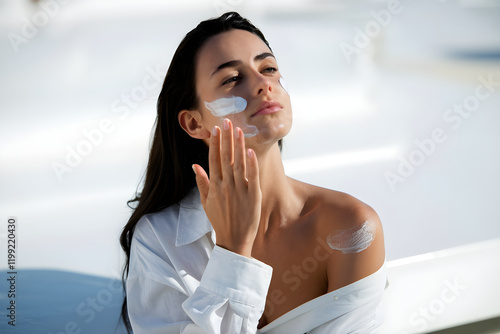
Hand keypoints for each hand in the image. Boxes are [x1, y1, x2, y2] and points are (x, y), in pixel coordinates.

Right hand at [192, 118, 261, 256]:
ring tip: (238, 130)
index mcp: (214, 185)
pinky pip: (252, 176)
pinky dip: (251, 163)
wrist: (234, 239)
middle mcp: (226, 185)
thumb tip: (195, 165)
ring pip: (238, 163)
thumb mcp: (206, 202)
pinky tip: (250, 151)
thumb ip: (201, 182)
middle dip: (226, 138)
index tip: (216, 129)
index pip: (214, 159)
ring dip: (238, 145)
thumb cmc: (220, 220)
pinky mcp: (253, 195)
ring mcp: (240, 189)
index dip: (215, 143)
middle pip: (225, 157)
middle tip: (227, 121)